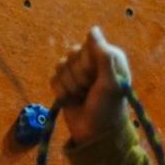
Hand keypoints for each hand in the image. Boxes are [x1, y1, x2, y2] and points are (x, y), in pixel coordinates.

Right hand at [50, 26, 129, 146]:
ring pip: (61, 65)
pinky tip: (71, 100)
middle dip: (78, 76)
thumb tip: (93, 29)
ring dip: (70, 85)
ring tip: (81, 97)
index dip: (88, 62)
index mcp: (108, 57)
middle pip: (72, 54)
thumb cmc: (107, 109)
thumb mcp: (110, 83)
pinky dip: (61, 92)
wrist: (93, 135)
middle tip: (89, 91)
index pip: (87, 45)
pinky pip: (54, 78)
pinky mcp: (65, 84)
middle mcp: (93, 62)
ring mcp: (78, 73)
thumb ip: (103, 55)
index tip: (97, 77)